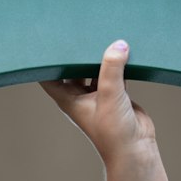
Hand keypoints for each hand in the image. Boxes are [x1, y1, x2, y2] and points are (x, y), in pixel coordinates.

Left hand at [41, 41, 158, 174]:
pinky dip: (118, 63)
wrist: (135, 149)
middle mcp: (81, 96)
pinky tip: (123, 50)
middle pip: (73, 69)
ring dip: (99, 56)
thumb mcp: (109, 94)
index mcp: (68, 99)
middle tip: (76, 31)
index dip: (46, 61)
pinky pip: (114, 73)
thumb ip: (112, 68)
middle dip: (75, 53)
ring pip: (95, 69)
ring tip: (101, 35)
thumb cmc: (113, 132)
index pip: (49, 76)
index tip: (45, 42)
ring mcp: (99, 95)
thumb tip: (119, 45)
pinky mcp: (117, 94)